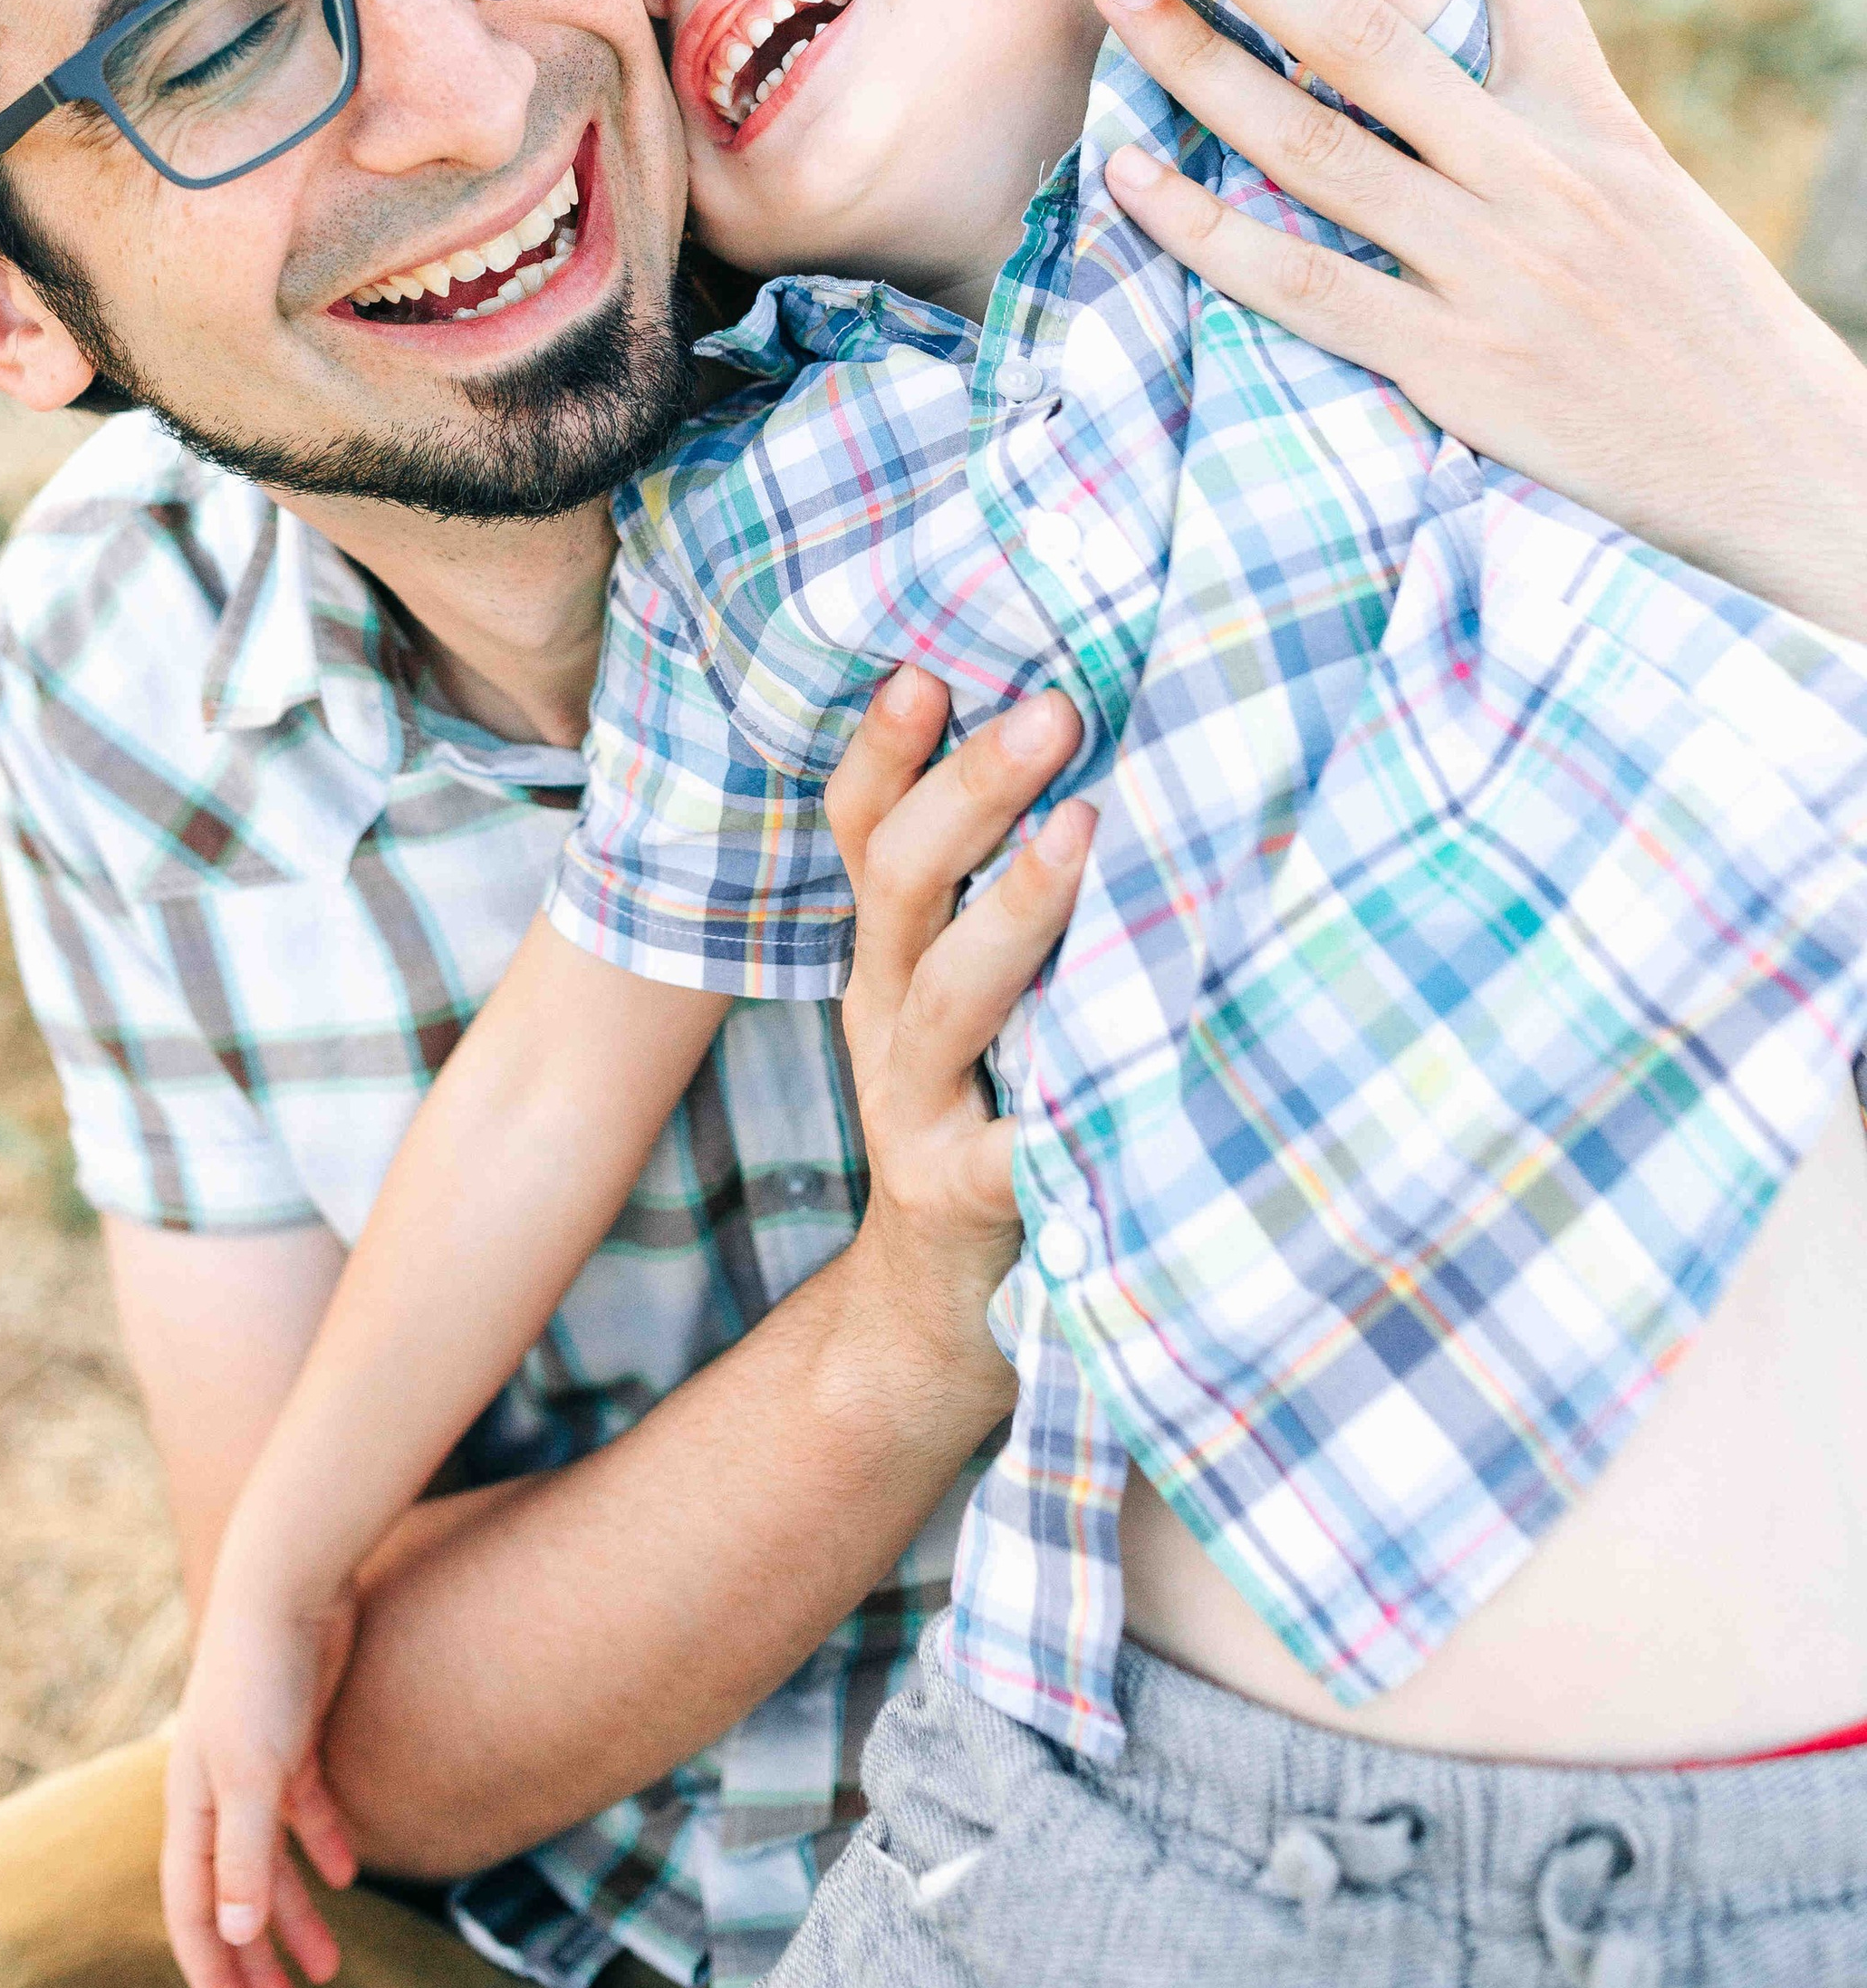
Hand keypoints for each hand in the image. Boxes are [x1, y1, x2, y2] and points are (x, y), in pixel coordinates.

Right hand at [161, 1578, 359, 1987]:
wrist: (289, 1580)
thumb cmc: (259, 1675)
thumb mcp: (252, 1774)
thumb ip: (245, 1856)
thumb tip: (236, 1937)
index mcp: (191, 1808)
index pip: (193, 1911)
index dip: (211, 1972)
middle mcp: (217, 1793)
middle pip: (232, 1897)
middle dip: (253, 1963)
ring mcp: (257, 1765)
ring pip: (272, 1863)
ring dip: (295, 1917)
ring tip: (329, 1968)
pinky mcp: (296, 1738)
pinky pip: (307, 1810)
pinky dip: (325, 1846)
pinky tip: (349, 1874)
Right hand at [823, 672, 1092, 1412]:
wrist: (935, 1321)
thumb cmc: (993, 1114)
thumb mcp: (974, 997)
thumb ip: (1001, 896)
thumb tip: (1094, 746)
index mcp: (889, 961)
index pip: (863, 833)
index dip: (883, 751)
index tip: (927, 666)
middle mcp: (888, 1021)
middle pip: (900, 887)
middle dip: (968, 789)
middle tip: (1053, 709)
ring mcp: (919, 1114)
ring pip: (949, 996)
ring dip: (1013, 909)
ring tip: (1083, 833)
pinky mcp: (971, 1205)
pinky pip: (1013, 1155)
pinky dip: (1057, 1118)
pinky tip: (1123, 1080)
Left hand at [1086, 0, 1866, 642]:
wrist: (1794, 480)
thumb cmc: (1709, 345)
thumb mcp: (1652, 207)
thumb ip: (1549, 134)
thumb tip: (1451, 74)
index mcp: (1596, 121)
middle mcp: (1539, 176)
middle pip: (1370, 26)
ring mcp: (1493, 270)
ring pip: (1318, 142)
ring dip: (1203, 58)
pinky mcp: (1457, 368)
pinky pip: (1303, 286)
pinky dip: (1208, 232)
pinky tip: (1131, 175)